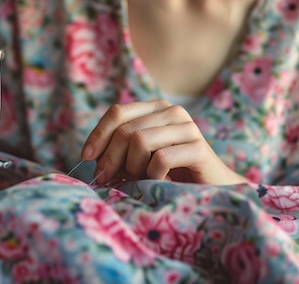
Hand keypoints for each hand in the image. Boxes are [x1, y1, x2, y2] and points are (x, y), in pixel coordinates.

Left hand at [81, 100, 246, 185]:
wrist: (211, 189)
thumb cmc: (170, 174)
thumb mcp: (139, 157)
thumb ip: (119, 150)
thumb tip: (92, 157)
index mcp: (156, 108)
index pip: (117, 112)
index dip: (98, 135)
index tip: (87, 157)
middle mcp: (172, 111)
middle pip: (125, 130)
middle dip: (111, 158)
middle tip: (109, 179)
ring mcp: (187, 127)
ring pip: (140, 141)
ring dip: (133, 168)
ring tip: (141, 180)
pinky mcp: (198, 147)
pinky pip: (160, 159)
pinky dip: (153, 177)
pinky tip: (161, 183)